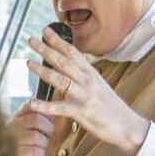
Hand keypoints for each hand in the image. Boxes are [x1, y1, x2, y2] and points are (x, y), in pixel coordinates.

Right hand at [9, 103, 54, 155]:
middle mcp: (11, 126)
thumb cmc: (26, 150)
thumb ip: (40, 121)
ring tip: (40, 149)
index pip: (30, 105)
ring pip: (35, 136)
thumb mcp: (32, 132)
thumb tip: (53, 112)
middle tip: (48, 137)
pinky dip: (39, 154)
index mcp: (16, 118)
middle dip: (48, 129)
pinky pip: (33, 150)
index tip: (49, 121)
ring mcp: (10, 140)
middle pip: (36, 119)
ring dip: (43, 144)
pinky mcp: (13, 155)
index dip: (45, 112)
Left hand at [26, 27, 149, 155]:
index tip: (46, 30)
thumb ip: (83, 76)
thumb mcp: (98, 85)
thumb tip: (68, 67)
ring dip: (43, 71)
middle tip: (31, 40)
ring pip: (60, 80)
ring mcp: (83, 95)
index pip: (72, 52)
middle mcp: (87, 81)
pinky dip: (44, 105)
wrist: (126, 125)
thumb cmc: (110, 107)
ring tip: (28, 63)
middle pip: (63, 61)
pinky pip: (59, 108)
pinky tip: (31, 102)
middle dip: (46, 49)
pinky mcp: (81, 111)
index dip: (58, 40)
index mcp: (90, 73)